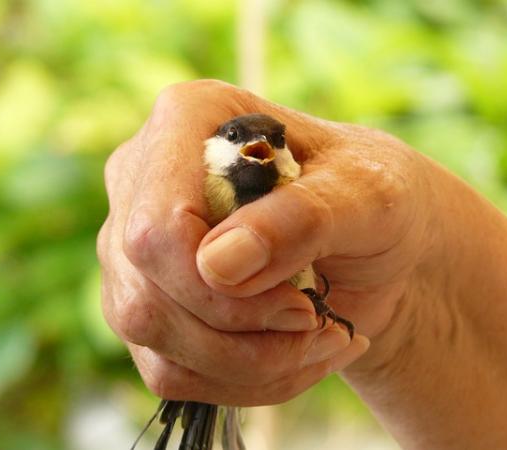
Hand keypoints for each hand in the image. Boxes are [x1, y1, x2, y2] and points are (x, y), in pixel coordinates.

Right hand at [97, 80, 430, 405]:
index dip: (219, 284)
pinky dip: (239, 381)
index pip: (157, 224)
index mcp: (190, 119)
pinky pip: (168, 369)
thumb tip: (217, 265)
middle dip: (241, 334)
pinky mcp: (148, 298)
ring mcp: (135, 245)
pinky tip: (289, 357)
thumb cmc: (371, 200)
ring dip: (247, 364)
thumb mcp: (368, 197)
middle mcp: (145, 179)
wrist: (372, 244)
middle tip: (317, 324)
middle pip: (147, 291)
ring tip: (316, 341)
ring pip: (151, 337)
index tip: (302, 303)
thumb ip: (300, 219)